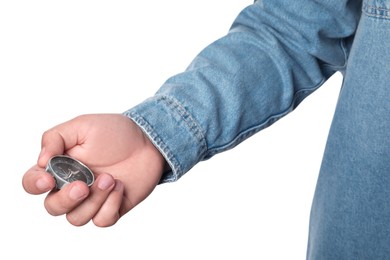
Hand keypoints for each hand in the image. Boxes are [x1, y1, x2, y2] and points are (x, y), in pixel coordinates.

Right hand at [22, 114, 165, 226]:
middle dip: (66, 199)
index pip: (33, 182)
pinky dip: (110, 206)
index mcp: (60, 167)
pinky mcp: (112, 208)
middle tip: (83, 185)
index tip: (49, 179)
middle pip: (53, 207)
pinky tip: (120, 186)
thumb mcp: (84, 125)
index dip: (35, 184)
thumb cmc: (115, 132)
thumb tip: (41, 161)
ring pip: (76, 218)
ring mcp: (92, 200)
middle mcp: (72, 186)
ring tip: (110, 178)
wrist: (148, 140)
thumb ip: (56, 138)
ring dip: (93, 200)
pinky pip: (102, 221)